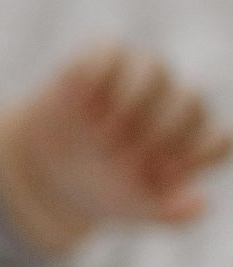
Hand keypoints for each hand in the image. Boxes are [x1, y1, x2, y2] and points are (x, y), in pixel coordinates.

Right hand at [0, 49, 232, 257]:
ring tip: (103, 137)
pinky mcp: (103, 59)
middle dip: (160, 131)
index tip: (162, 174)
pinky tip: (82, 109)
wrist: (50, 169)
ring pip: (156, 70)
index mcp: (191, 142)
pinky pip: (112, 54)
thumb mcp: (133, 208)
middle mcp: (172, 104)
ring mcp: (139, 77)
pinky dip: (98, 81)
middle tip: (122, 159)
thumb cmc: (105, 187)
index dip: (198, 153)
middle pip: (191, 102)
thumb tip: (202, 204)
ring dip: (132, 104)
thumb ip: (168, 212)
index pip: (217, 139)